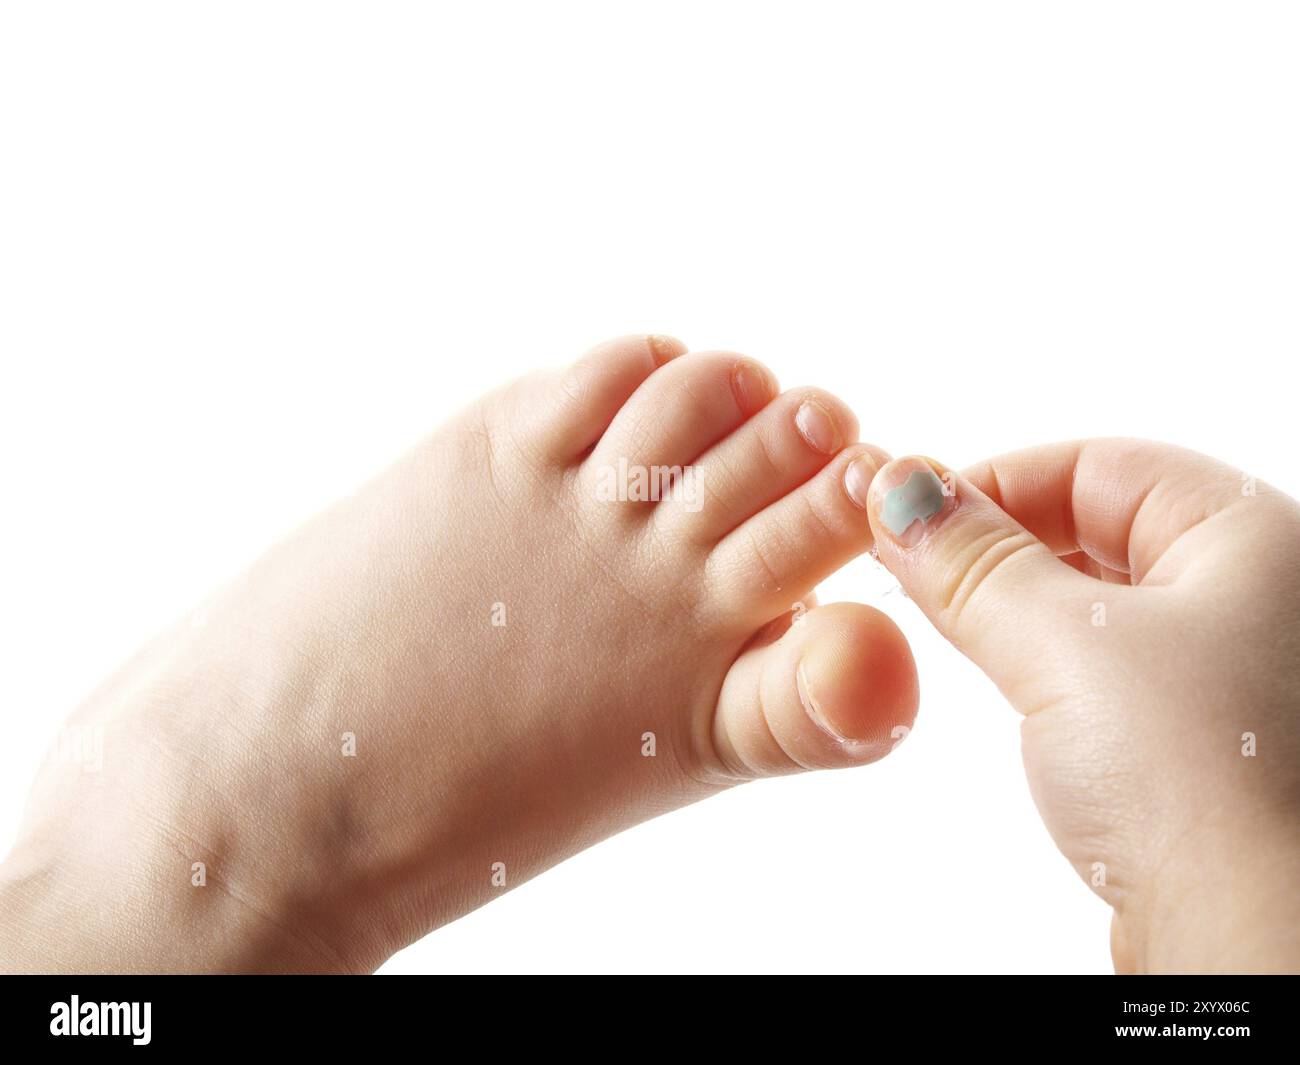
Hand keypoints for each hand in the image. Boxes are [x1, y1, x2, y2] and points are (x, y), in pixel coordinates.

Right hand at [865, 438, 1299, 972]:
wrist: (1250, 939)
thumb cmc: (1199, 782)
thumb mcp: (1062, 642)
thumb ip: (972, 560)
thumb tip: (899, 492)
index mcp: (1252, 534)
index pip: (1095, 465)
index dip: (992, 482)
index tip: (908, 519)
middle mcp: (1259, 589)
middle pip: (1098, 525)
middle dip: (999, 545)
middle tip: (916, 573)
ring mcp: (1235, 665)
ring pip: (1100, 599)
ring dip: (1018, 604)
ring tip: (955, 626)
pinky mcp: (1204, 735)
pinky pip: (1112, 663)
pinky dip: (1049, 660)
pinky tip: (1012, 683)